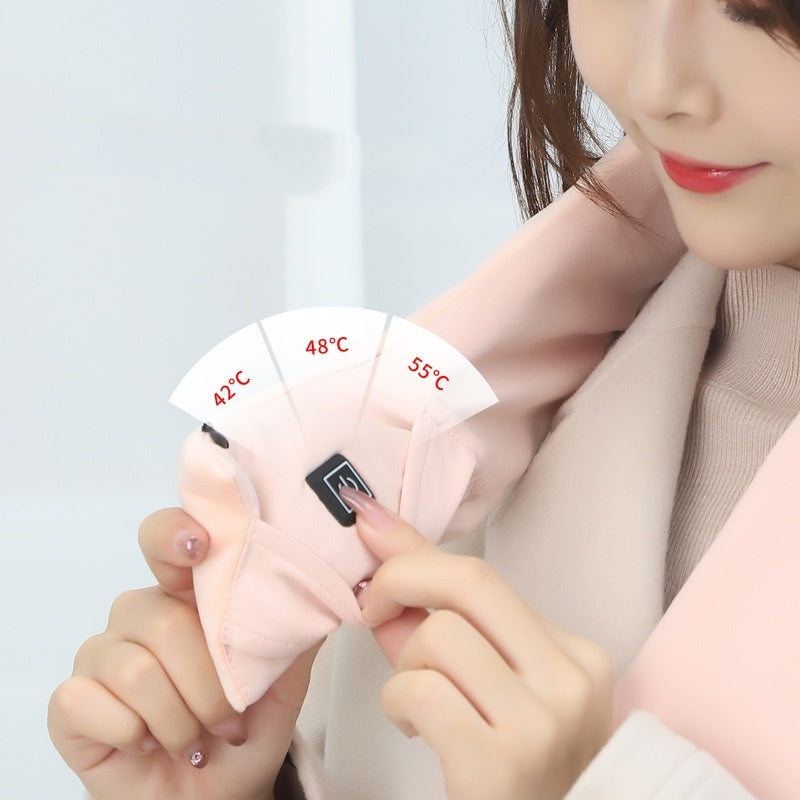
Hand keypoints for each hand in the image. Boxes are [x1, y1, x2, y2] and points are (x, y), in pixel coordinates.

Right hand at [48, 508, 317, 799]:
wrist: (219, 796)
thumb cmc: (248, 729)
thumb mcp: (286, 678)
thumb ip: (294, 628)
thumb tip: (324, 584)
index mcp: (190, 596)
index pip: (168, 540)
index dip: (174, 533)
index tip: (197, 544)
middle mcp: (141, 614)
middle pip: (162, 619)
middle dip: (207, 684)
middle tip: (229, 720)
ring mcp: (103, 656)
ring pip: (135, 668)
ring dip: (179, 719)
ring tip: (196, 740)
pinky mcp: (72, 702)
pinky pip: (89, 704)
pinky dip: (134, 734)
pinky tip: (148, 743)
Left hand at [343, 490, 613, 799]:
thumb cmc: (511, 765)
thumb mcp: (491, 683)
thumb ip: (440, 619)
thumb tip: (380, 546)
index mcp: (574, 654)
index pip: (482, 576)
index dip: (414, 554)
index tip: (373, 535)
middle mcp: (568, 680)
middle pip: (468, 582)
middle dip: (400, 577)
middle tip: (372, 607)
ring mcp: (540, 724)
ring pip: (440, 634)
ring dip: (404, 662)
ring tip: (414, 696)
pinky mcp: (501, 766)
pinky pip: (422, 691)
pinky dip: (397, 700)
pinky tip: (413, 725)